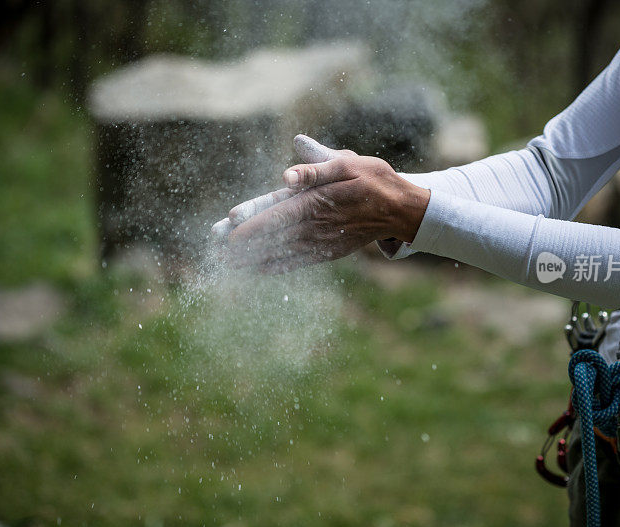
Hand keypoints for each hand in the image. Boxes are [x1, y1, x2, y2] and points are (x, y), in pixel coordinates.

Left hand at [225, 139, 429, 273]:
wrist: (401, 208)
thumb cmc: (372, 178)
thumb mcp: (347, 163)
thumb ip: (316, 168)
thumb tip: (287, 175)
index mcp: (319, 201)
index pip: (279, 214)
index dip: (254, 224)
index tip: (229, 231)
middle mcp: (318, 225)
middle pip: (275, 237)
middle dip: (245, 246)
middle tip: (218, 255)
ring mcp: (324, 241)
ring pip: (284, 252)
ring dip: (256, 260)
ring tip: (229, 266)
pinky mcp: (330, 250)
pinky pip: (300, 261)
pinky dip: (279, 267)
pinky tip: (260, 271)